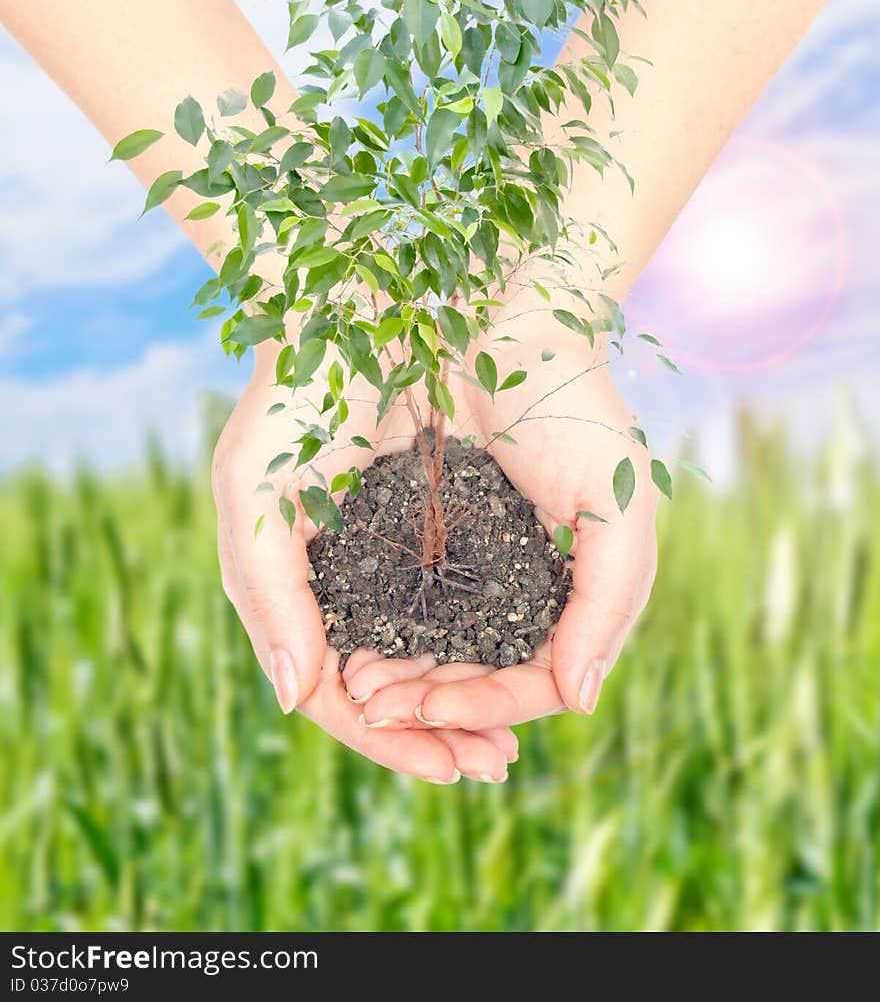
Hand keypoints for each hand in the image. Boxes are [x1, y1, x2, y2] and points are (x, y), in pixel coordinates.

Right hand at [212, 338, 516, 781]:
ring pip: (432, 651)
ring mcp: (395, 549)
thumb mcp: (254, 491)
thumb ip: (265, 592)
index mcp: (295, 582)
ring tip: (510, 738)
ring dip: (469, 698)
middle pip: (391, 682)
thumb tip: (294, 697)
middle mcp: (346, 575)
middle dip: (437, 730)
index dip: (384, 737)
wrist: (359, 301)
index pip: (335, 689)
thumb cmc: (293, 392)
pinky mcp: (443, 518)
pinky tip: (526, 662)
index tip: (442, 768)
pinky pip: (467, 599)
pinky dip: (490, 639)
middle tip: (491, 767)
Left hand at [343, 304, 658, 730]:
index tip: (444, 717)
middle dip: (433, 704)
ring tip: (362, 690)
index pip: (535, 678)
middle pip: (477, 674)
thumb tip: (578, 703)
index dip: (491, 706)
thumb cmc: (577, 410)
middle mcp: (519, 586)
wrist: (510, 326)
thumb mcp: (616, 505)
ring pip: (434, 647)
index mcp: (572, 591)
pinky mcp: (423, 531)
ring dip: (402, 678)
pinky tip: (351, 645)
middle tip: (381, 712)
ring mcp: (469, 561)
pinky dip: (379, 630)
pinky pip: (398, 600)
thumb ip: (607, 602)